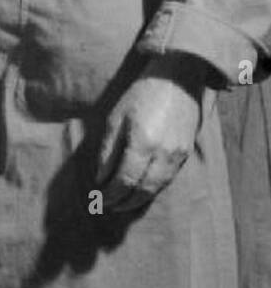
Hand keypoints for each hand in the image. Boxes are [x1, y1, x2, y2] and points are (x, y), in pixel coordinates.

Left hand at [96, 68, 204, 212]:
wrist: (177, 80)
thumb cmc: (140, 95)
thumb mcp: (115, 118)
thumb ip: (108, 150)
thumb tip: (101, 178)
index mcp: (142, 143)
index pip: (125, 179)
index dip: (112, 193)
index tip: (100, 198)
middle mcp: (163, 154)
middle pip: (142, 189)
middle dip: (124, 202)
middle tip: (109, 207)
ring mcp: (178, 156)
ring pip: (157, 188)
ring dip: (139, 200)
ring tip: (124, 205)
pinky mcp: (187, 154)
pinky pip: (169, 180)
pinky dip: (154, 190)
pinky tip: (143, 191)